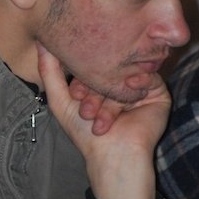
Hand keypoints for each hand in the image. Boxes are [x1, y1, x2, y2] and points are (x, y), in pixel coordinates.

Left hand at [37, 43, 170, 198]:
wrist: (113, 156)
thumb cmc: (86, 135)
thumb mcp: (60, 101)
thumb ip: (49, 71)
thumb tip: (41, 42)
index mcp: (99, 83)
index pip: (93, 65)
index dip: (82, 77)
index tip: (75, 94)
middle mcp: (119, 83)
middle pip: (110, 70)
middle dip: (95, 91)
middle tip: (87, 111)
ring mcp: (138, 87)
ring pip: (125, 75)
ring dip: (111, 98)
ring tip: (100, 120)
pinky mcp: (157, 94)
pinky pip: (149, 77)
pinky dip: (137, 81)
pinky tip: (129, 91)